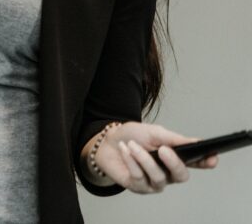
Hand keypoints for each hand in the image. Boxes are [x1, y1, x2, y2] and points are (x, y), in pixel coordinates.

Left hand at [95, 122, 218, 193]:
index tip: (212, 158)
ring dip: (144, 159)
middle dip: (173, 163)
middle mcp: (168, 174)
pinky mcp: (138, 187)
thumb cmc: (132, 136)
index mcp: (175, 158)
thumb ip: (173, 139)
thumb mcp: (153, 132)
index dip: (206, 162)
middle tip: (164, 150)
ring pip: (158, 177)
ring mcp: (154, 183)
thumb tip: (196, 142)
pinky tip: (125, 149)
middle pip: (181, 176)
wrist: (107, 142)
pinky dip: (131, 161)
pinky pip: (139, 177)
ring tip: (133, 145)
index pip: (196, 163)